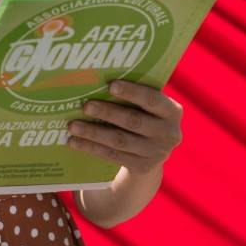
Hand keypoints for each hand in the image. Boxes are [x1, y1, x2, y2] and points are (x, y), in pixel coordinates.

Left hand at [68, 80, 182, 175]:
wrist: (153, 152)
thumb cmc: (144, 116)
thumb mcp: (148, 106)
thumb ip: (135, 94)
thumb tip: (97, 78)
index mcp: (172, 111)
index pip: (153, 100)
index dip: (132, 92)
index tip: (111, 85)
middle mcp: (169, 134)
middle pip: (133, 121)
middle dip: (108, 112)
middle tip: (86, 105)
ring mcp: (156, 153)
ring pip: (120, 141)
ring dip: (94, 133)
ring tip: (73, 125)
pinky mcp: (142, 167)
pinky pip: (112, 155)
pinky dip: (91, 148)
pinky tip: (74, 142)